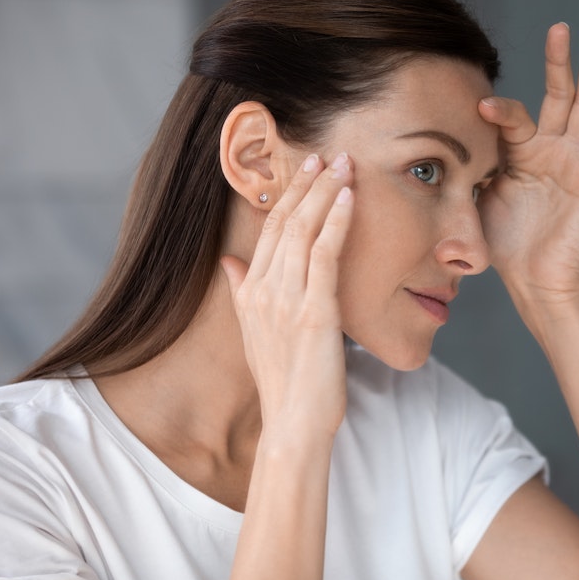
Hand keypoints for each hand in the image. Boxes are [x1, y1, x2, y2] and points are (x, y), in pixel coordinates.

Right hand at [220, 153, 354, 437]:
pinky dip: (336, 221)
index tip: (306, 170)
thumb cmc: (284, 382)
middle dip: (307, 184)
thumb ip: (242, 292)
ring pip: (304, 231)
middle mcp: (263, 290)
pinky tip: (348, 198)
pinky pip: (325, 255)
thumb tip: (230, 262)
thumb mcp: (255, 333)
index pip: (268, 230)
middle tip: (327, 155)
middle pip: (285, 222)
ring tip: (343, 164)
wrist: (293, 424)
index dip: (289, 196)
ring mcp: (286, 299)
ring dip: (325, 192)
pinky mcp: (314, 312)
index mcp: (249, 293)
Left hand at [478, 23, 578, 303]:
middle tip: (559, 26)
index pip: (512, 116)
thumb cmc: (505, 244)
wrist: (534, 280)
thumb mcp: (475, 199)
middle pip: (556, 95)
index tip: (479, 107)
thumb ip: (467, 169)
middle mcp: (548, 150)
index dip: (498, 110)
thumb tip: (436, 150)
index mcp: (518, 153)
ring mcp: (573, 161)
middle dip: (558, 61)